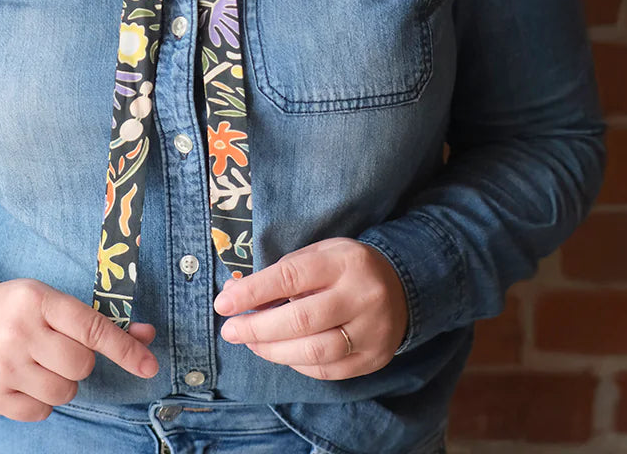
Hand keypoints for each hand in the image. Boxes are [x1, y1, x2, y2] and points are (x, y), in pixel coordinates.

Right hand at [0, 280, 158, 420]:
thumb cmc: (12, 311)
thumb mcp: (48, 301)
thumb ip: (96, 320)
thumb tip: (146, 337)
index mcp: (36, 299)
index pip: (91, 327)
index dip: (124, 347)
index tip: (149, 365)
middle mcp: (18, 331)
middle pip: (81, 365)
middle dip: (79, 361)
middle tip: (57, 349)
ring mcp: (3, 366)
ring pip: (64, 392)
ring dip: (60, 382)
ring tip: (37, 363)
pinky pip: (41, 412)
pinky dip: (40, 401)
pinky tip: (22, 380)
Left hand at [212, 237, 407, 379]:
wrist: (401, 286)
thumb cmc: (345, 268)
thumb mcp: (317, 254)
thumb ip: (280, 273)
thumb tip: (235, 293)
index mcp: (343, 262)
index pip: (291, 277)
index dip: (254, 292)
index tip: (224, 303)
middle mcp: (360, 297)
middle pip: (301, 320)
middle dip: (257, 328)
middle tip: (230, 330)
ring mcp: (370, 331)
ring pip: (314, 352)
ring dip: (273, 351)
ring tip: (251, 343)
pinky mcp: (372, 358)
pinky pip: (327, 371)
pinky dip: (296, 364)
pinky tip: (280, 353)